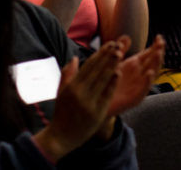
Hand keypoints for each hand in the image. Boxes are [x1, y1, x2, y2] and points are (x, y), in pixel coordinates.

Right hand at [37, 41, 122, 159]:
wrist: (61, 137)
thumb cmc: (61, 113)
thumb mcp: (61, 92)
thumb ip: (67, 74)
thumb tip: (75, 58)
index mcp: (71, 86)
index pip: (88, 66)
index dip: (100, 54)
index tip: (108, 44)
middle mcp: (80, 93)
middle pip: (97, 70)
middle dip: (108, 56)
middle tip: (117, 44)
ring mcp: (89, 103)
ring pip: (102, 80)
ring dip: (112, 66)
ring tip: (120, 54)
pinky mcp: (97, 112)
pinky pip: (106, 95)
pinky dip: (112, 83)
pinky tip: (118, 73)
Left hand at [109, 35, 164, 115]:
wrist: (98, 101)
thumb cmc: (107, 81)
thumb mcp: (114, 63)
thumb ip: (121, 50)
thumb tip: (127, 36)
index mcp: (135, 65)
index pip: (149, 54)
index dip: (155, 46)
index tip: (159, 37)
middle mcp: (139, 75)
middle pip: (153, 63)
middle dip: (158, 53)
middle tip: (161, 43)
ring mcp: (138, 86)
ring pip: (151, 75)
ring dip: (156, 65)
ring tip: (158, 54)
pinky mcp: (134, 98)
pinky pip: (143, 90)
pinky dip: (147, 82)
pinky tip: (149, 73)